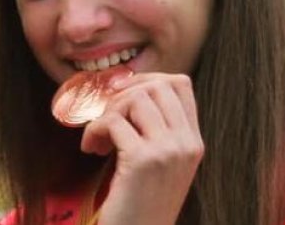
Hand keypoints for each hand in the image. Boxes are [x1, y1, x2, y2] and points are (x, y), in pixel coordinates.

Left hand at [80, 73, 202, 224]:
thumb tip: (127, 87)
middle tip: (105, 114)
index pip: (180, 84)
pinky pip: (112, 121)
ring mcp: (168, 151)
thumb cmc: (140, 204)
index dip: (146, 79)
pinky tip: (91, 149)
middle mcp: (186, 144)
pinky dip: (93, 130)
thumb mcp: (160, 164)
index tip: (121, 94)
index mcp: (193, 142)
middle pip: (157, 85)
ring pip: (134, 98)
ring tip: (98, 138)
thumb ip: (156, 130)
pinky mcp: (143, 160)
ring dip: (106, 112)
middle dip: (123, 93)